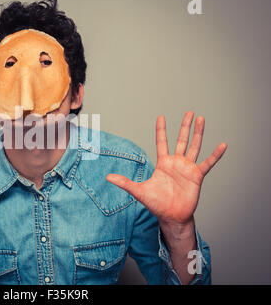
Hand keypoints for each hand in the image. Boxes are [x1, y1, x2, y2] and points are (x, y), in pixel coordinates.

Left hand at [106, 111, 226, 225]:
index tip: (161, 116)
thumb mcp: (139, 191)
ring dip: (199, 133)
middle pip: (182, 140)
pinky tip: (222, 145)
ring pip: (194, 146)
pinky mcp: (197, 176)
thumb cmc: (156, 204)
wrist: (171, 216)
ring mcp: (188, 168)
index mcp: (163, 163)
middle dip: (185, 126)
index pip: (162, 142)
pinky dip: (215, 155)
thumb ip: (125, 182)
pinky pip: (208, 163)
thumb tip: (107, 177)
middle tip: (190, 113)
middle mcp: (176, 163)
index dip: (161, 129)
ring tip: (202, 120)